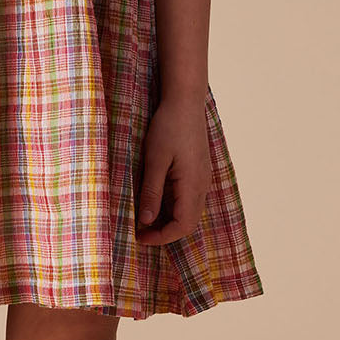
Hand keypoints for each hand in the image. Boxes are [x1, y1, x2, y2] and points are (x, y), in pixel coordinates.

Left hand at [135, 96, 210, 244]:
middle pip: (187, 222)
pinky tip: (153, 198)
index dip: (162, 237)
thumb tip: (146, 220)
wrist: (185, 101)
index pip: (183, 226)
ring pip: (187, 211)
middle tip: (138, 230)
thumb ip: (151, 191)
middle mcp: (202, 186)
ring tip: (142, 216)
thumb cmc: (169, 127)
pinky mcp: (197, 172)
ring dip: (167, 218)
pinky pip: (186, 198)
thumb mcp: (154, 159)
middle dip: (163, 231)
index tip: (139, 236)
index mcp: (193, 185)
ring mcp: (201, 179)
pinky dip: (170, 205)